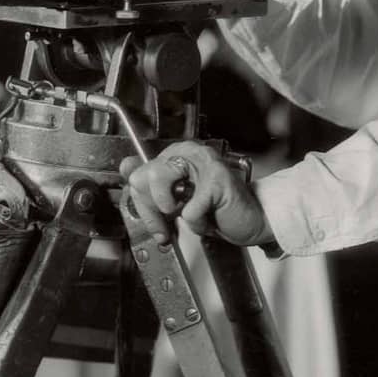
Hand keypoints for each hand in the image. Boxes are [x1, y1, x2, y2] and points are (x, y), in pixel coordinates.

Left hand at [118, 140, 275, 248]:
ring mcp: (204, 164)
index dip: (142, 203)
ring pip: (159, 184)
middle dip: (153, 210)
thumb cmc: (216, 210)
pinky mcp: (217, 181)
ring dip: (173, 211)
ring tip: (192, 214)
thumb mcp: (176, 199)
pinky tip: (210, 217)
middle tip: (169, 222)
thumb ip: (151, 185)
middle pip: (144, 177)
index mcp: (177, 153)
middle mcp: (189, 152)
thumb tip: (126, 166)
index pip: (138, 174)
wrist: (251, 220)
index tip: (155, 220)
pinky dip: (198, 224)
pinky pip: (188, 211)